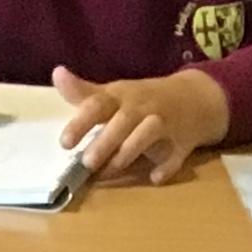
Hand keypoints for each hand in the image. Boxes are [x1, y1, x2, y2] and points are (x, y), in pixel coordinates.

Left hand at [53, 66, 229, 183]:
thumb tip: (57, 74)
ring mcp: (164, 123)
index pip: (99, 105)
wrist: (193, 99)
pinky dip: (167, 166)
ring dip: (130, 151)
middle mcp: (142, 108)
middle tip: (87, 162)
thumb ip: (84, 93)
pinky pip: (176, 154)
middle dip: (106, 140)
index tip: (65, 143)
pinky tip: (156, 177)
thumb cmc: (142, 100)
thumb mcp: (114, 94)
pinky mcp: (181, 142)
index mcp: (122, 97)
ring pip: (148, 133)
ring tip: (111, 169)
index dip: (81, 122)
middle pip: (124, 120)